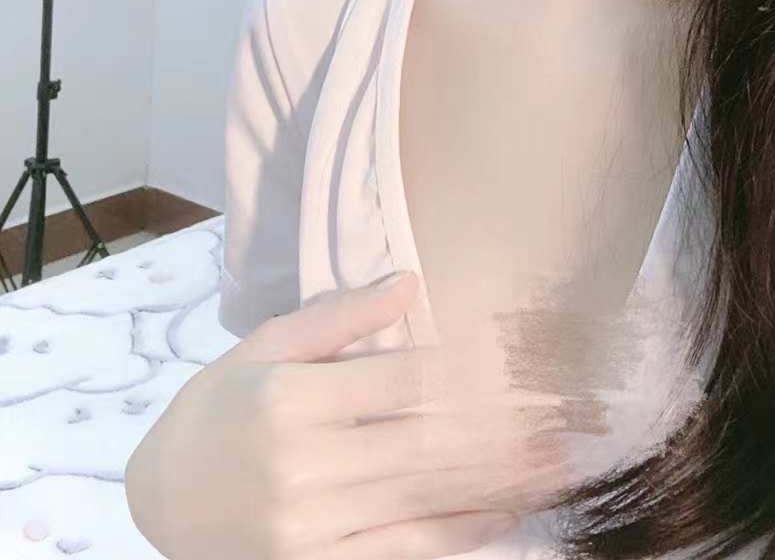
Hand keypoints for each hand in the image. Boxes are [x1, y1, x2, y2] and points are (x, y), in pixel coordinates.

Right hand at [124, 271, 590, 559]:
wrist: (160, 502)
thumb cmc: (218, 409)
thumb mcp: (264, 347)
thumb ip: (337, 320)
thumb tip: (409, 284)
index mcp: (291, 400)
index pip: (403, 381)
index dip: (470, 372)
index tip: (527, 362)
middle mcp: (305, 467)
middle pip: (427, 443)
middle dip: (505, 429)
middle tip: (570, 415)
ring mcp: (313, 528)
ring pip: (426, 499)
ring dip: (500, 482)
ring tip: (558, 462)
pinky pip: (405, 551)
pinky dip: (460, 534)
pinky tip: (505, 514)